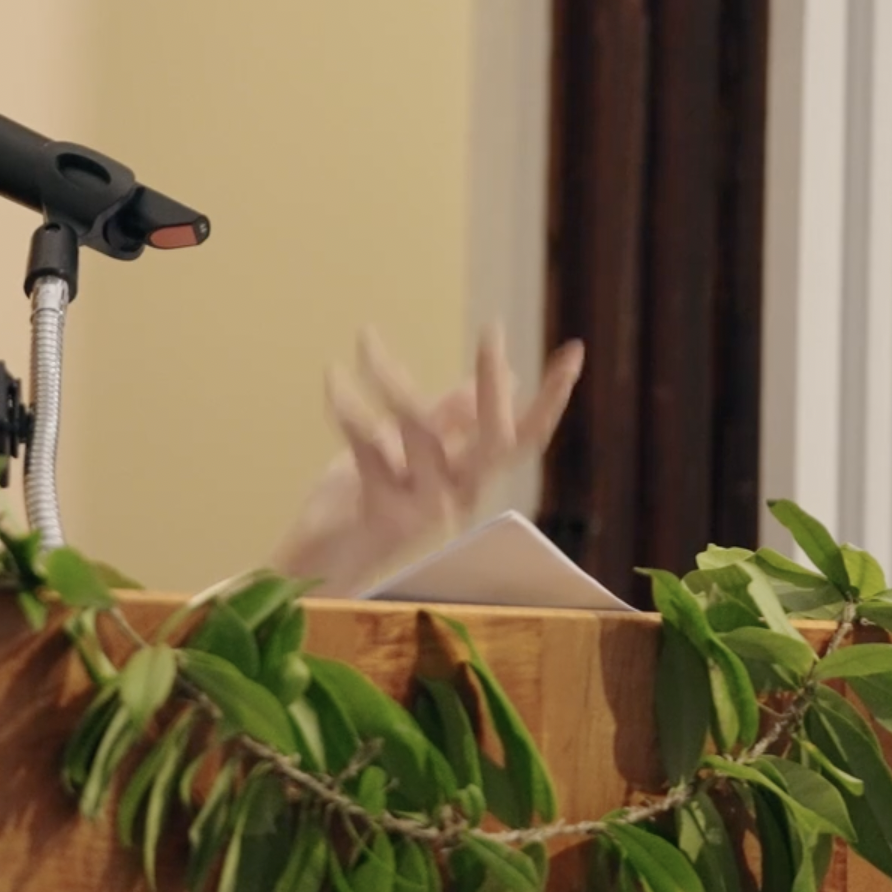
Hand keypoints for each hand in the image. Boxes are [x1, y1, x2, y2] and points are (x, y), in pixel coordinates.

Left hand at [270, 325, 584, 593]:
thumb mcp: (408, 451)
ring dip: (392, 378)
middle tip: (494, 332)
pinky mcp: (385, 515)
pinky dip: (348, 408)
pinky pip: (369, 447)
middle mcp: (457, 497)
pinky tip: (334, 377)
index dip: (552, 400)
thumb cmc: (363, 501)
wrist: (318, 559)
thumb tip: (500, 379)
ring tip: (367, 339)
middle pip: (495, 441)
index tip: (574, 351)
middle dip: (496, 384)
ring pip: (421, 429)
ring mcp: (424, 510)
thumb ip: (449, 420)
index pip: (523, 439)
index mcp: (467, 480)